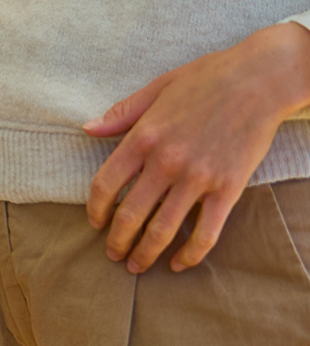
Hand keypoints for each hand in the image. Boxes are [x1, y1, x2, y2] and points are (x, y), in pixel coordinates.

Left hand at [85, 22, 309, 272]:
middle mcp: (165, 162)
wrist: (259, 79)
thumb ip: (121, 113)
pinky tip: (179, 264)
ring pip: (163, 229)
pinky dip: (190, 254)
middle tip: (112, 254)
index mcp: (142, 137)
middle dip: (117, 240)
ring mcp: (198, 178)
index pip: (105, 184)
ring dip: (145, 253)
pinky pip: (205, 232)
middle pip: (130, 214)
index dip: (95, 209)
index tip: (94, 222)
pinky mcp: (229, 189)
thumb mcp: (156, 89)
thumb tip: (87, 128)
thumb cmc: (206, 79)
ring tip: (136, 265)